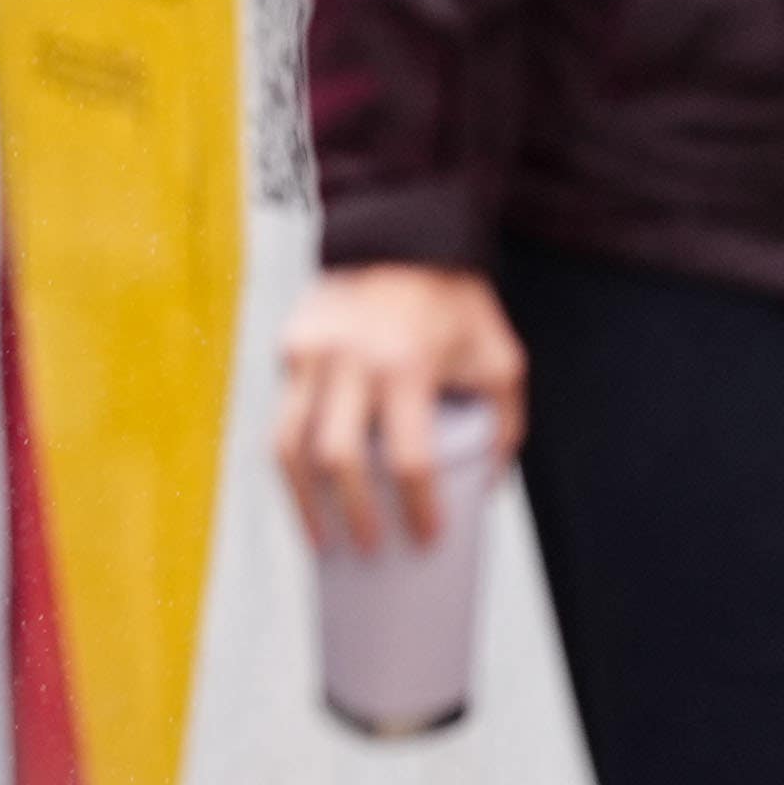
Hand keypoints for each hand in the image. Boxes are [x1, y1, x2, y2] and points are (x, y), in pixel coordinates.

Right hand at [270, 262, 523, 556]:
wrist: (403, 234)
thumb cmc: (458, 305)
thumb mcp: (499, 359)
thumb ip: (502, 424)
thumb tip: (481, 487)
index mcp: (406, 363)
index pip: (408, 458)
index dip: (418, 509)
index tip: (428, 538)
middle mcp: (350, 360)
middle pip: (339, 460)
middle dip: (355, 517)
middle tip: (374, 549)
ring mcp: (310, 352)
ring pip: (290, 445)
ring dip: (304, 503)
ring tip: (324, 542)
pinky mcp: (289, 346)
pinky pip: (282, 418)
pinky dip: (290, 466)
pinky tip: (303, 496)